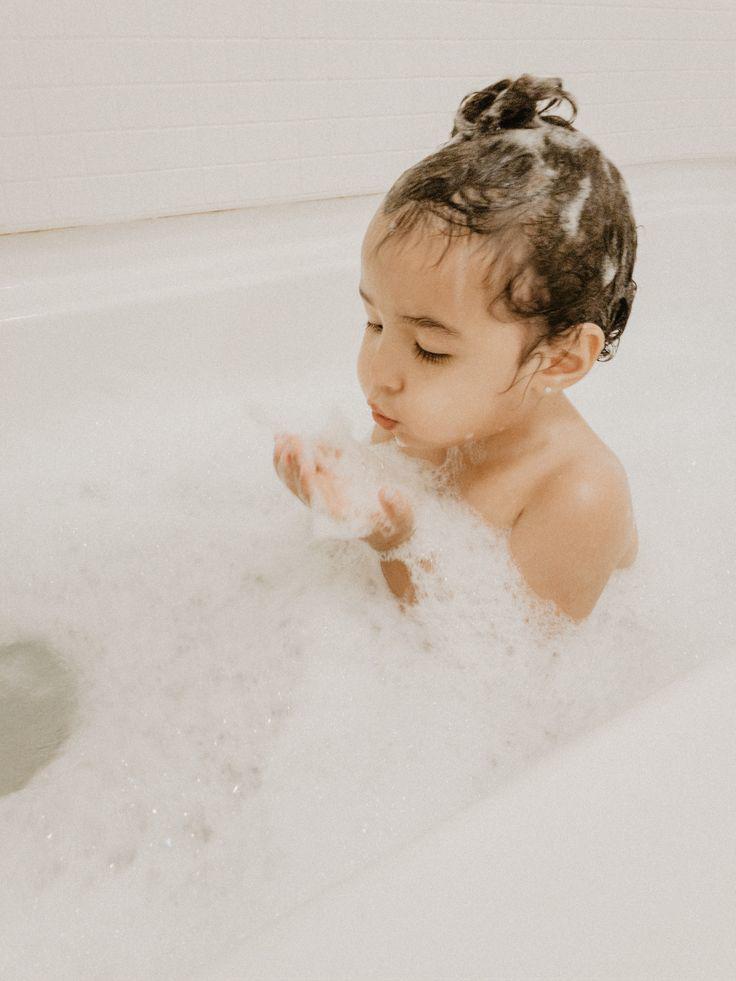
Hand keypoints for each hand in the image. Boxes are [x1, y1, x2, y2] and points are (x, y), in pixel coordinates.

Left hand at [273, 432, 413, 550]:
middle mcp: (324, 507)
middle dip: (295, 463)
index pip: (318, 499)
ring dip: (286, 458)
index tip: (305, 465)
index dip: (309, 482)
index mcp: (340, 515)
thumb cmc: (393, 524)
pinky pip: (298, 473)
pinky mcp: (320, 487)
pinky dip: (289, 458)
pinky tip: (283, 440)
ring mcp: (319, 497)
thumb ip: (395, 506)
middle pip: (300, 485)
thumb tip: (387, 492)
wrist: (386, 530)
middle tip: (292, 438)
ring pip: (294, 479)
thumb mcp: (401, 517)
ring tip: (281, 436)